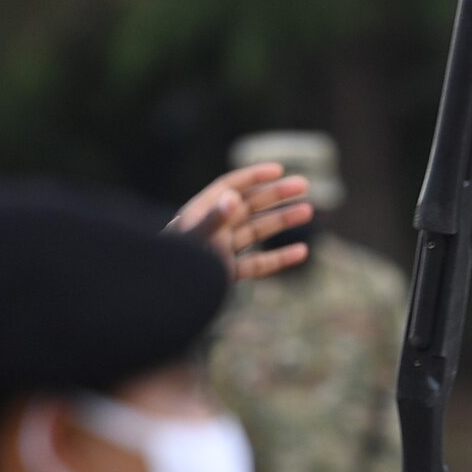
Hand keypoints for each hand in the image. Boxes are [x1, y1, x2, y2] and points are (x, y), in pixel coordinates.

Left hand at [170, 163, 313, 280]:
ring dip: (282, 221)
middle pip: (249, 205)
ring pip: (257, 231)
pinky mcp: (227, 273)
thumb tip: (235, 199)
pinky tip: (301, 252)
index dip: (255, 177)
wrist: (164, 301)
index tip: (279, 170)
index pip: (230, 187)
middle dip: (276, 195)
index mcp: (200, 213)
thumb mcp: (193, 240)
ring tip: (307, 211)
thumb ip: (213, 219)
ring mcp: (221, 251)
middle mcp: (213, 228)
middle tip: (304, 185)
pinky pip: (258, 264)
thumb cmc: (174, 267)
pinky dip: (280, 258)